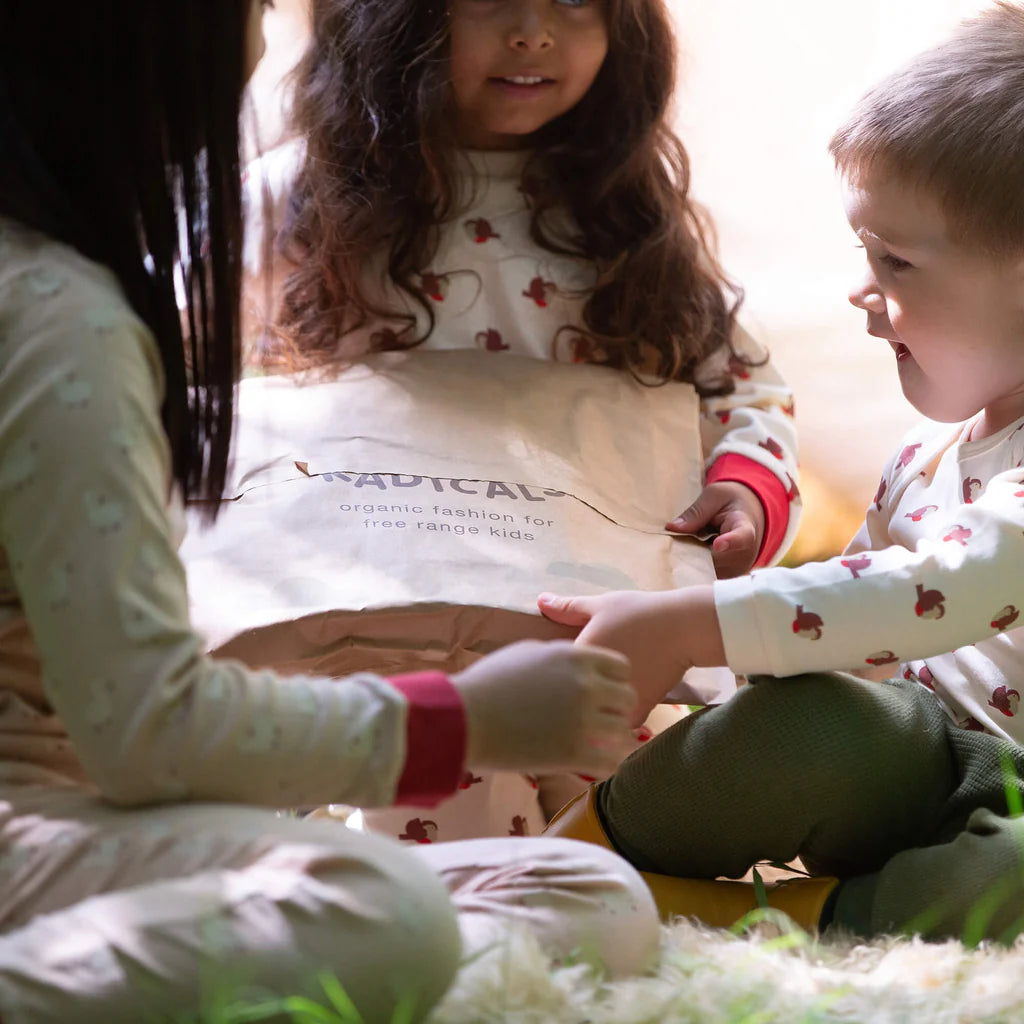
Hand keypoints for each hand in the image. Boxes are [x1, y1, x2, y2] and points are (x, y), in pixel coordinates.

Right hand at [450, 640, 635, 775]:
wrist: (463, 719)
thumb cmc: (488, 682)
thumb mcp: (525, 652)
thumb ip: (558, 655)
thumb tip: (573, 658)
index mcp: (575, 657)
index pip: (622, 667)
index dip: (614, 681)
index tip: (604, 693)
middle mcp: (586, 685)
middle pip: (628, 698)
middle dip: (616, 709)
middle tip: (603, 720)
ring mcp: (582, 720)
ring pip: (623, 731)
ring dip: (611, 739)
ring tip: (598, 745)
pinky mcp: (573, 753)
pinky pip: (610, 762)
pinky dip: (605, 766)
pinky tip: (592, 765)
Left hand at [538, 587, 723, 726]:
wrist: (682, 628)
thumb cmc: (638, 612)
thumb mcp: (600, 605)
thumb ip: (568, 608)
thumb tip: (540, 601)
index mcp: (578, 660)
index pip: (550, 679)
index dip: (551, 679)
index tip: (552, 678)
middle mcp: (593, 687)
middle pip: (568, 705)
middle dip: (566, 704)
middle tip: (564, 700)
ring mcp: (614, 703)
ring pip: (593, 722)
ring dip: (590, 719)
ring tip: (587, 711)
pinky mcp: (636, 713)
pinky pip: (616, 729)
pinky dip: (614, 725)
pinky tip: (612, 713)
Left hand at [666, 481, 764, 578]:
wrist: (747, 516)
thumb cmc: (730, 502)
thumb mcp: (715, 495)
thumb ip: (696, 511)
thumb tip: (673, 528)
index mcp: (745, 528)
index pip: (742, 537)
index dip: (730, 542)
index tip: (718, 544)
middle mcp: (744, 553)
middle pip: (714, 558)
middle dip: (694, 549)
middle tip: (685, 535)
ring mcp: (736, 569)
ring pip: (706, 569)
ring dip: (693, 557)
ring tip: (697, 540)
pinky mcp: (725, 577)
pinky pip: (704, 575)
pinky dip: (695, 564)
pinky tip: (696, 551)